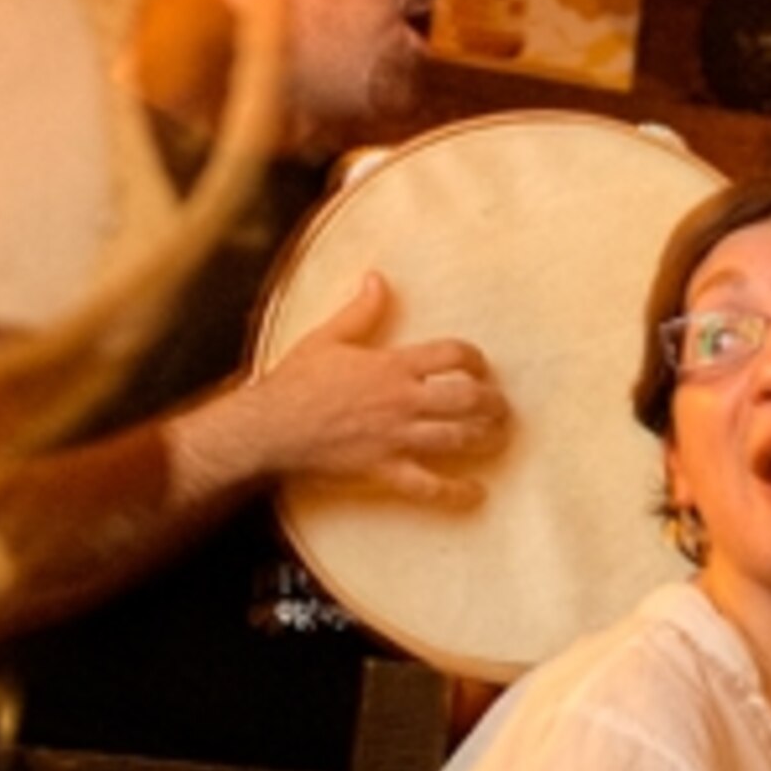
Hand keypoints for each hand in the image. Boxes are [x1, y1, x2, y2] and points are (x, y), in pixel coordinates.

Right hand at [179, 271, 511, 506]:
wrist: (270, 426)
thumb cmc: (296, 382)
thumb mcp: (327, 337)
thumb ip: (360, 310)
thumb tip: (377, 278)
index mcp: (391, 365)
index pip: (452, 355)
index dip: (475, 358)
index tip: (480, 366)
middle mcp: (401, 400)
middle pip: (466, 398)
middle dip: (492, 402)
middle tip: (501, 406)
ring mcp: (395, 436)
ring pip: (457, 437)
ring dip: (485, 437)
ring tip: (497, 437)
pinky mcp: (384, 468)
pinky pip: (428, 485)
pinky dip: (456, 491)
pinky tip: (476, 492)